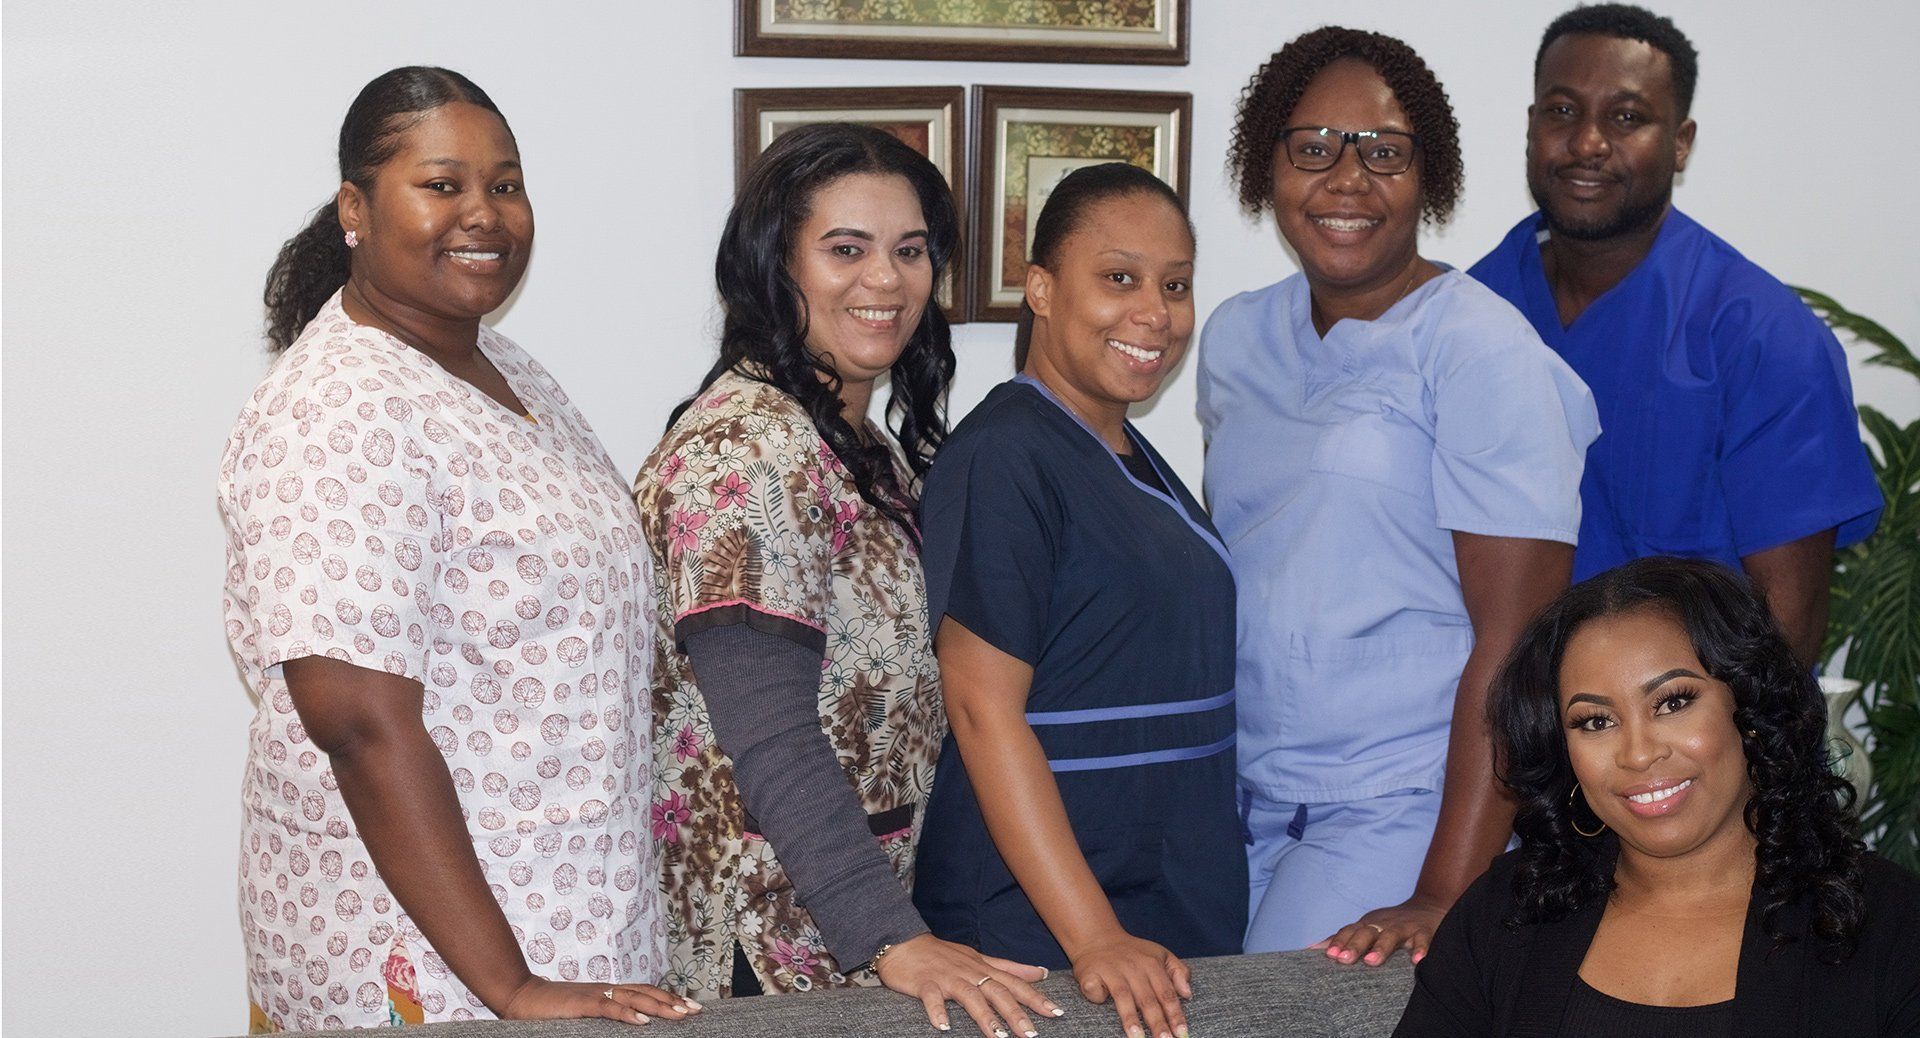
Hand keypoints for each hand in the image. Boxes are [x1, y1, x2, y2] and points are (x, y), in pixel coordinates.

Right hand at [500, 975, 701, 1024]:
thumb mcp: (582, 1014)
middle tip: (696, 1010)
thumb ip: (603, 1018)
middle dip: (673, 1001)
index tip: (689, 1006)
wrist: (521, 997)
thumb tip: (629, 1023)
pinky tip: (643, 1020)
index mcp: (608, 993)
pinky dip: (627, 1013)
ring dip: (659, 1006)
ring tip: (679, 1015)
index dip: (668, 998)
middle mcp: (606, 991)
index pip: (645, 992)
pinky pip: (609, 1008)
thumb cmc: (550, 1010)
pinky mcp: (581, 1005)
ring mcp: (595, 996)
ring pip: (634, 998)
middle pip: (647, 993)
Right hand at [875, 933, 1061, 1037]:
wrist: (902, 943)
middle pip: (996, 992)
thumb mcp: (979, 958)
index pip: (1014, 983)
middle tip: (1031, 1035)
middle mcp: (969, 972)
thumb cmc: (943, 954)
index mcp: (983, 968)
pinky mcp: (924, 983)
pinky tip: (943, 1027)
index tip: (1056, 1013)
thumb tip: (1040, 972)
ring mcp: (947, 977)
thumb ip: (1009, 967)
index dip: (1035, 998)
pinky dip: (938, 1012)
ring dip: (984, 1016)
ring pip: (970, 996)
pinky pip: (931, 998)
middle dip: (1015, 1013)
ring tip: (999, 1036)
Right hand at [1067, 932, 1191, 1037]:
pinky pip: (1096, 990)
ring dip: (1131, 1018)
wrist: (1097, 937)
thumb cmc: (1133, 953)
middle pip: (1147, 999)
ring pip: (1123, 996)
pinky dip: (1098, 997)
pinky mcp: (1090, 973)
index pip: (1167, 993)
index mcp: (1152, 964)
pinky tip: (1101, 1005)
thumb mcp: (1160, 954)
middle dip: (1157, 1022)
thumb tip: (1187, 994)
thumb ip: (1178, 972)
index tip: (1182, 1033)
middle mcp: (1132, 967)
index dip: (1175, 1014)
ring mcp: (1111, 970)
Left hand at [1312, 895, 1448, 965]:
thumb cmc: (1391, 923)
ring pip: (1391, 935)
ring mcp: (1404, 926)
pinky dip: (1421, 949)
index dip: (1339, 942)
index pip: (1349, 931)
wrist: (1430, 907)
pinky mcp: (1425, 931)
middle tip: (1342, 959)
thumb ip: (1344, 938)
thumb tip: (1311, 948)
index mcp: (1368, 924)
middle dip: (1354, 945)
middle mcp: (1383, 924)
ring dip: (1381, 947)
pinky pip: (1423, 939)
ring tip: (1371, 961)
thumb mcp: (1368, 927)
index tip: (1328, 955)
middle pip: (1366, 933)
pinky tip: (1417, 960)